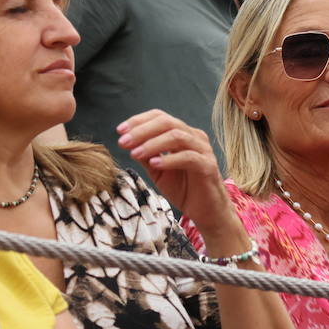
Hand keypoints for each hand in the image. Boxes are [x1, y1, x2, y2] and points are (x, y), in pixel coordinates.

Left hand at [117, 110, 232, 236]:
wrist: (206, 211)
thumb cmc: (184, 189)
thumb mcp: (158, 171)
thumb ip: (146, 156)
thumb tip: (128, 142)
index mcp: (183, 134)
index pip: (161, 117)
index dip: (139, 121)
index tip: (120, 131)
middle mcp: (195, 138)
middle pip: (167, 123)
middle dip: (142, 130)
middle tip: (123, 142)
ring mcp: (203, 151)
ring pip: (177, 136)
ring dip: (152, 144)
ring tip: (134, 153)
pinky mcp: (208, 166)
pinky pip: (188, 157)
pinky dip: (169, 159)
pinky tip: (153, 164)